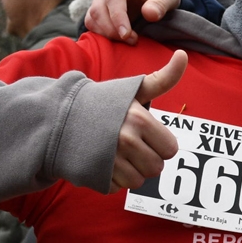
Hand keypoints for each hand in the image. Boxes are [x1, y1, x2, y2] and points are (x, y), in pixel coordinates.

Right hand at [84, 0, 181, 45]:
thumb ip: (162, 3)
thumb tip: (149, 14)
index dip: (117, 17)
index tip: (126, 34)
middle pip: (98, 9)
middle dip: (112, 29)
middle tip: (132, 41)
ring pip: (92, 18)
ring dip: (107, 34)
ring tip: (129, 41)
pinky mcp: (98, 11)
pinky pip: (92, 24)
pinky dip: (102, 36)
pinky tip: (119, 41)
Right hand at [110, 50, 186, 191]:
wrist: (57, 118)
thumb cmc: (103, 104)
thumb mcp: (133, 90)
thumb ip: (163, 79)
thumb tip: (184, 54)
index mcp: (139, 120)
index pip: (171, 149)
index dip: (159, 143)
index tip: (145, 134)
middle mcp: (126, 140)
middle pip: (157, 168)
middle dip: (146, 159)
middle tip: (128, 144)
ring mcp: (110, 160)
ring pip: (139, 181)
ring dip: (130, 171)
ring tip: (115, 153)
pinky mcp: (96, 175)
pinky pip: (118, 188)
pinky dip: (112, 179)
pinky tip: (102, 162)